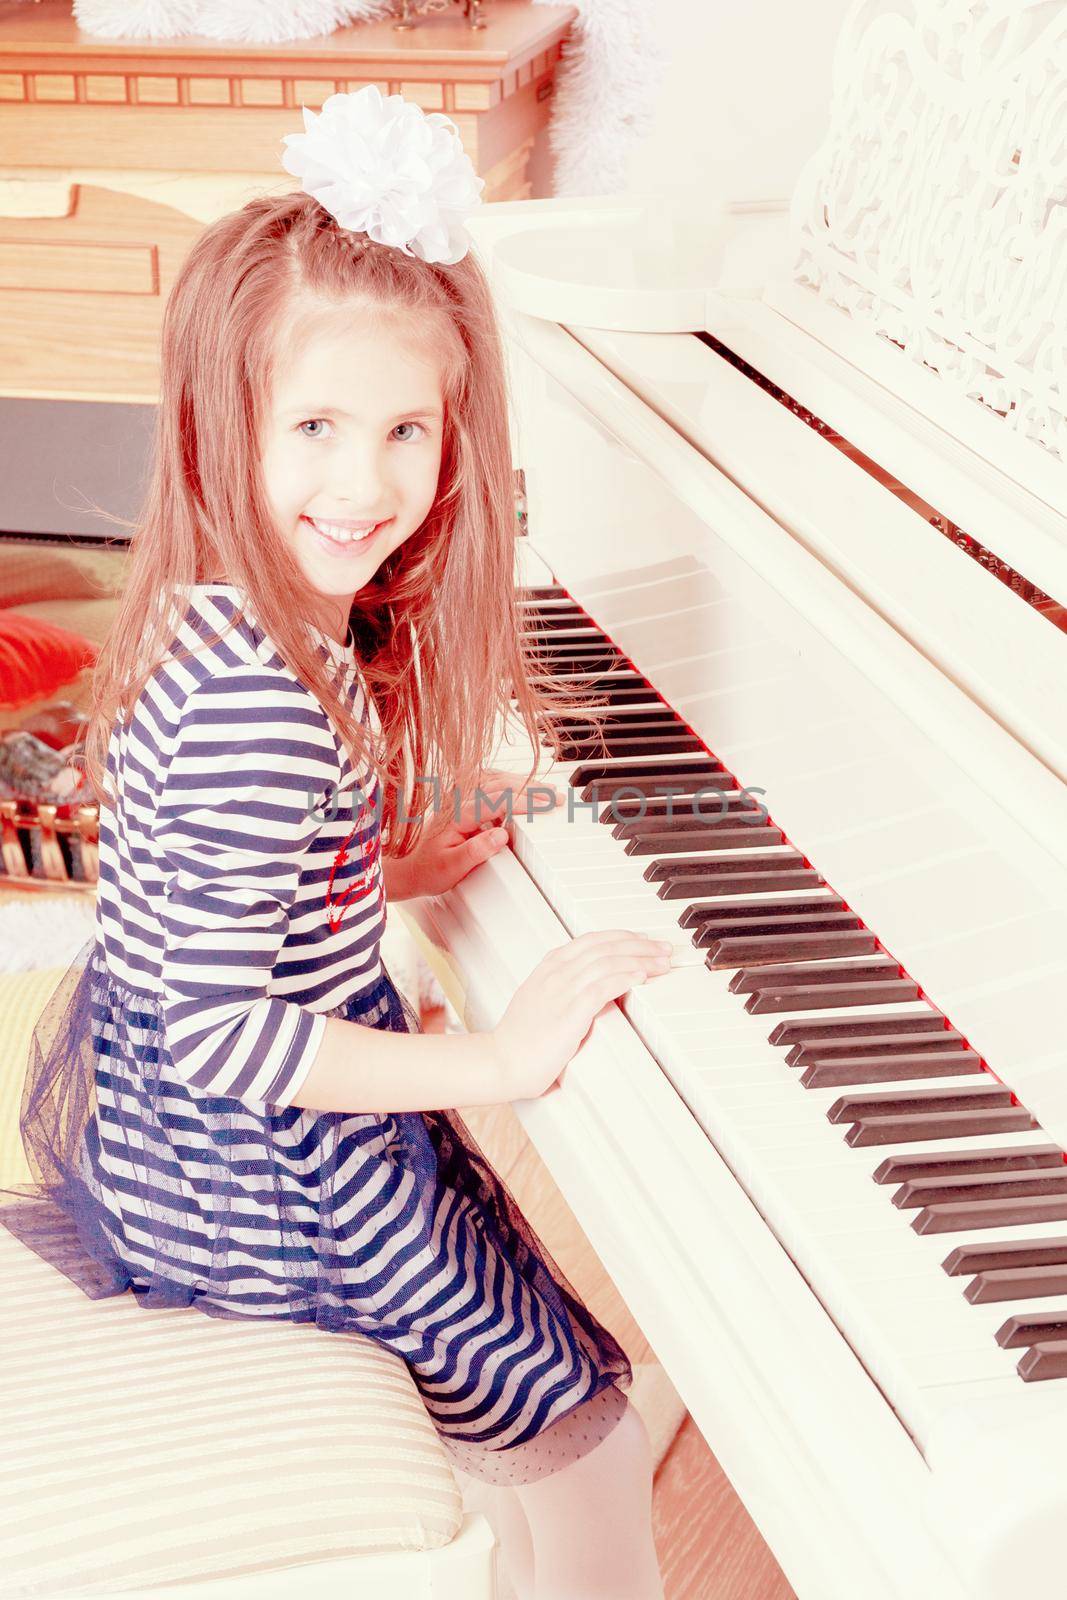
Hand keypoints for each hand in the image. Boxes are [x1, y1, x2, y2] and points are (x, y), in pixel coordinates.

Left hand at [387, 769, 564, 899]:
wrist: (407, 868)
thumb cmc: (427, 870)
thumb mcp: (452, 867)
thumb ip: (476, 851)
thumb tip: (501, 835)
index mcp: (456, 815)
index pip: (495, 801)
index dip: (522, 802)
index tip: (544, 806)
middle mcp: (456, 801)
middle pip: (498, 785)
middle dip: (529, 789)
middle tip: (555, 797)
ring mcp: (457, 798)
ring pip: (493, 779)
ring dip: (520, 781)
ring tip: (544, 790)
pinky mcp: (460, 800)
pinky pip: (486, 782)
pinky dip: (506, 781)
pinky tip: (520, 785)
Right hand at [488, 930, 673, 1100]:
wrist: (500, 1061)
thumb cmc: (520, 1038)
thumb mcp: (540, 999)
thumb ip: (563, 986)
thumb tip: (592, 984)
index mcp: (550, 965)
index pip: (593, 939)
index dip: (623, 937)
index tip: (645, 941)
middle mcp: (556, 971)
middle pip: (606, 946)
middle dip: (640, 944)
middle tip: (663, 949)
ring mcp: (562, 989)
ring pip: (609, 962)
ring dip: (641, 959)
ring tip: (662, 963)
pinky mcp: (569, 1011)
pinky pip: (603, 986)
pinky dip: (626, 977)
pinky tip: (642, 977)